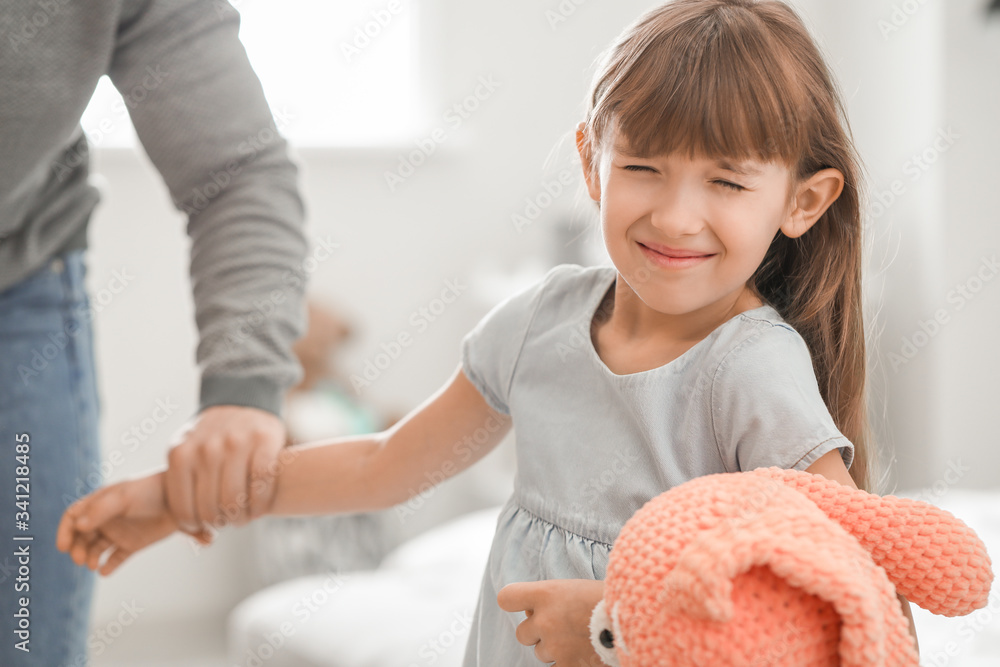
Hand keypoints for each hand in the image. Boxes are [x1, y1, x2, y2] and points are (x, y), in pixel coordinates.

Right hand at [55, 471, 212, 574]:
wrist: (180, 499)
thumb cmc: (150, 492)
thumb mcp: (124, 498)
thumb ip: (101, 510)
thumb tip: (79, 526)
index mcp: (101, 503)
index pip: (73, 516)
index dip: (65, 531)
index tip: (63, 547)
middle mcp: (107, 518)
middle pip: (81, 537)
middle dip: (77, 549)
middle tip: (81, 560)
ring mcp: (120, 532)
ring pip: (96, 549)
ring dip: (90, 558)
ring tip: (93, 565)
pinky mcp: (134, 544)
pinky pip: (116, 558)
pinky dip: (108, 566)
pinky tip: (104, 571)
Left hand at [165, 405, 286, 532]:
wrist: (241, 399)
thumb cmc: (210, 437)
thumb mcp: (185, 451)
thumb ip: (181, 484)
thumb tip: (191, 530)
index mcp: (180, 455)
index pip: (184, 509)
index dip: (196, 526)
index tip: (205, 527)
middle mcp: (206, 449)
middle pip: (212, 507)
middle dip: (221, 522)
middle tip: (228, 522)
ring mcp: (236, 443)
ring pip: (237, 499)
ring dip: (242, 517)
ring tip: (244, 518)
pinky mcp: (263, 440)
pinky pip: (262, 483)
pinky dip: (262, 502)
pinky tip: (260, 507)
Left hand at [497, 579, 605, 665]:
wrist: (636, 619)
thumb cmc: (609, 598)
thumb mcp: (577, 587)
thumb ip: (553, 597)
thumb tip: (536, 608)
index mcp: (546, 593)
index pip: (507, 598)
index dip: (514, 602)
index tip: (527, 605)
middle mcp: (545, 620)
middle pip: (522, 632)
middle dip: (538, 632)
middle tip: (561, 626)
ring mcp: (555, 646)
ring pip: (540, 653)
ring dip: (554, 649)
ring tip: (578, 639)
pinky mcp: (568, 666)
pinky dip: (565, 664)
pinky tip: (580, 655)